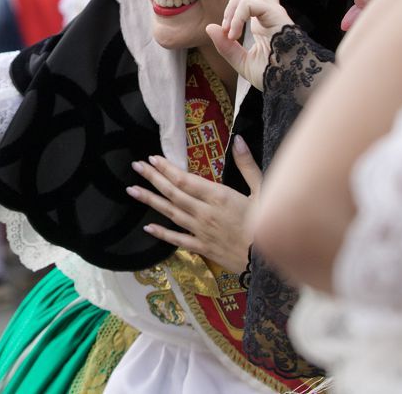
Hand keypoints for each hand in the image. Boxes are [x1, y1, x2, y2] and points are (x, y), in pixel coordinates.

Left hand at [127, 135, 262, 272]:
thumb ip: (247, 165)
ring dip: (150, 200)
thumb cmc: (269, 224)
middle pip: (172, 193)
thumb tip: (239, 140)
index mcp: (218, 196)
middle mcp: (204, 212)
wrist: (269, 262)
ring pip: (170, 213)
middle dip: (153, 178)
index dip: (166, 168)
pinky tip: (147, 227)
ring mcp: (201, 231)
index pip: (185, 179)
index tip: (152, 158)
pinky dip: (161, 233)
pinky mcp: (202, 248)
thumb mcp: (263, 191)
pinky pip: (177, 239)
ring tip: (132, 190)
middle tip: (136, 167)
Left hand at [207, 0, 292, 89]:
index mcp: (266, 20)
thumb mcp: (242, 63)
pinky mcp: (276, 16)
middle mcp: (271, 11)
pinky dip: (236, 16)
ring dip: (231, 6)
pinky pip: (250, 2)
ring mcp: (275, 12)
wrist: (294, 87)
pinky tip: (233, 33)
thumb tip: (210, 28)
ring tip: (229, 30)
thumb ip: (226, 46)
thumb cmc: (275, 77)